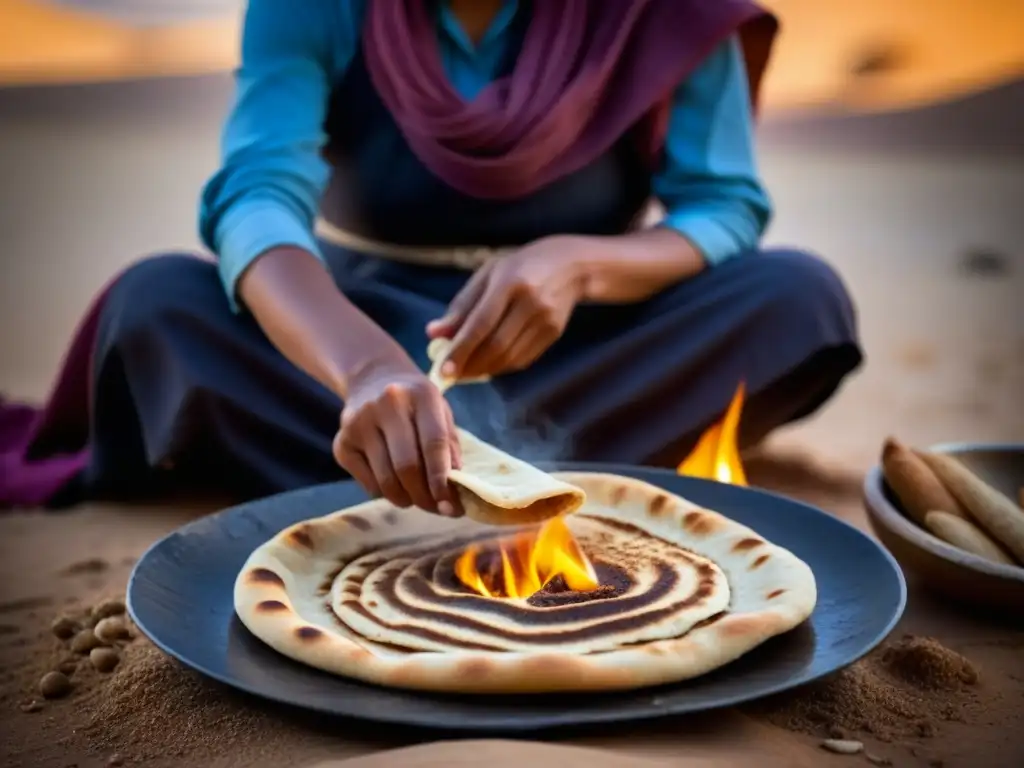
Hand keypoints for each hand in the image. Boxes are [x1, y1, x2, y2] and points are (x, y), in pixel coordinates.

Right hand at [333, 355, 461, 515]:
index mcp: (421, 394)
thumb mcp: (440, 412)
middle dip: (425, 496)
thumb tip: (454, 491)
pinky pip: (367, 483)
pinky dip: (384, 493)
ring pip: (385, 479)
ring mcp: (358, 423)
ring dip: (405, 499)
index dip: (443, 480)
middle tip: (436, 509)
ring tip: (416, 499)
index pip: (434, 444)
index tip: (452, 505)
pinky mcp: (341, 442)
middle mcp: (387, 404)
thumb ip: (450, 448)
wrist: (371, 377)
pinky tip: (394, 485)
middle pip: (407, 466)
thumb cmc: (415, 402)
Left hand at [427, 236, 587, 378]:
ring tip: (464, 372)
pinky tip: (487, 365)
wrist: (571, 266)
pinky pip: (522, 359)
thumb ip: (461, 305)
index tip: (443, 369)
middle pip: (496, 345)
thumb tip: (434, 334)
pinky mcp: (553, 333)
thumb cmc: (520, 266)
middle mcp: (530, 303)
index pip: (481, 323)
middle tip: (449, 375)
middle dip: (469, 365)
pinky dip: (501, 367)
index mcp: (509, 282)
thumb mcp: (488, 275)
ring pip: (509, 357)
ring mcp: (545, 320)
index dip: (461, 349)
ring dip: (483, 370)